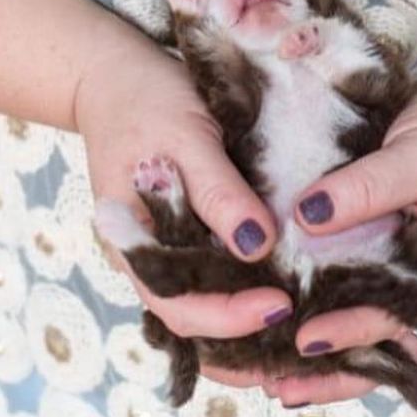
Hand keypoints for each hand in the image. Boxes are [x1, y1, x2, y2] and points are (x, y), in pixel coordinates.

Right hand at [74, 27, 291, 389]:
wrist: (111, 75)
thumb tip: (256, 245)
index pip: (178, 304)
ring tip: (303, 331)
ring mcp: (165, 249)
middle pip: (193, 322)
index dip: (230, 317)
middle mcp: (147, 258)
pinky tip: (287, 296)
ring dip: (247, 329)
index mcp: (133, 242)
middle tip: (305, 334)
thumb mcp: (185, 136)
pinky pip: (212, 279)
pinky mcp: (185, 236)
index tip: (282, 304)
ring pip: (204, 308)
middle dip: (245, 341)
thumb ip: (218, 192)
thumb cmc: (145, 99)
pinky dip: (245, 296)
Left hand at [274, 46, 416, 407]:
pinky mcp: (385, 242)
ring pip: (363, 316)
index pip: (398, 313)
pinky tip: (282, 319)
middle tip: (275, 387)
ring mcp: (405, 262)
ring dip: (322, 347)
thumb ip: (368, 188)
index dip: (352, 330)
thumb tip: (306, 217)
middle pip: (379, 335)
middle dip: (331, 367)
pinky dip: (322, 302)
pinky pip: (353, 280)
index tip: (306, 340)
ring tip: (269, 377)